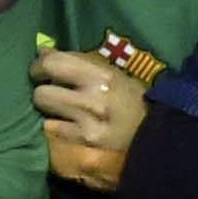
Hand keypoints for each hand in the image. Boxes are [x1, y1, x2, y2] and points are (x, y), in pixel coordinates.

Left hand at [31, 43, 149, 189]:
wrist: (158, 138)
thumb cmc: (133, 101)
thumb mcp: (113, 75)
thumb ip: (79, 62)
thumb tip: (42, 51)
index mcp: (103, 76)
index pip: (53, 63)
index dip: (39, 66)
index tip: (40, 70)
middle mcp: (92, 100)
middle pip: (41, 93)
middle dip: (43, 92)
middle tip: (50, 93)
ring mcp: (86, 127)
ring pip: (44, 117)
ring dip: (49, 113)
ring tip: (61, 113)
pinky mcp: (83, 147)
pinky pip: (53, 134)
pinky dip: (56, 131)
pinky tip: (67, 129)